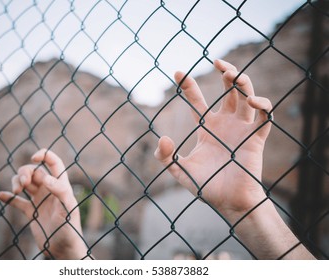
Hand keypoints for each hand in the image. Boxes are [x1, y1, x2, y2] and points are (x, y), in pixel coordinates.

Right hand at [0, 149, 88, 258]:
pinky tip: (1, 196)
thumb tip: (46, 178)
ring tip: (16, 191)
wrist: (63, 248)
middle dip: (25, 173)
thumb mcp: (68, 208)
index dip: (45, 155)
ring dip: (16, 182)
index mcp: (61, 185)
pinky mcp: (31, 212)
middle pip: (34, 172)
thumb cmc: (70, 228)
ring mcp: (39, 200)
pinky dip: (8, 197)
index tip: (34, 158)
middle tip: (23, 185)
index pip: (54, 163)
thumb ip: (60, 191)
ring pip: (24, 183)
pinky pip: (17, 201)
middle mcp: (49, 190)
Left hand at [155, 59, 272, 223]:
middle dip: (225, 73)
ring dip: (243, 82)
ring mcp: (241, 129)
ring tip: (232, 73)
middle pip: (228, 91)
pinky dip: (263, 105)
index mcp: (207, 128)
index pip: (197, 101)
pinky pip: (264, 117)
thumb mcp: (180, 170)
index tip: (177, 72)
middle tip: (217, 63)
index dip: (188, 86)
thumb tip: (163, 138)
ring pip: (247, 97)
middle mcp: (225, 124)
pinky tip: (253, 100)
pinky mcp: (256, 139)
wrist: (228, 203)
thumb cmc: (206, 187)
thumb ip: (165, 157)